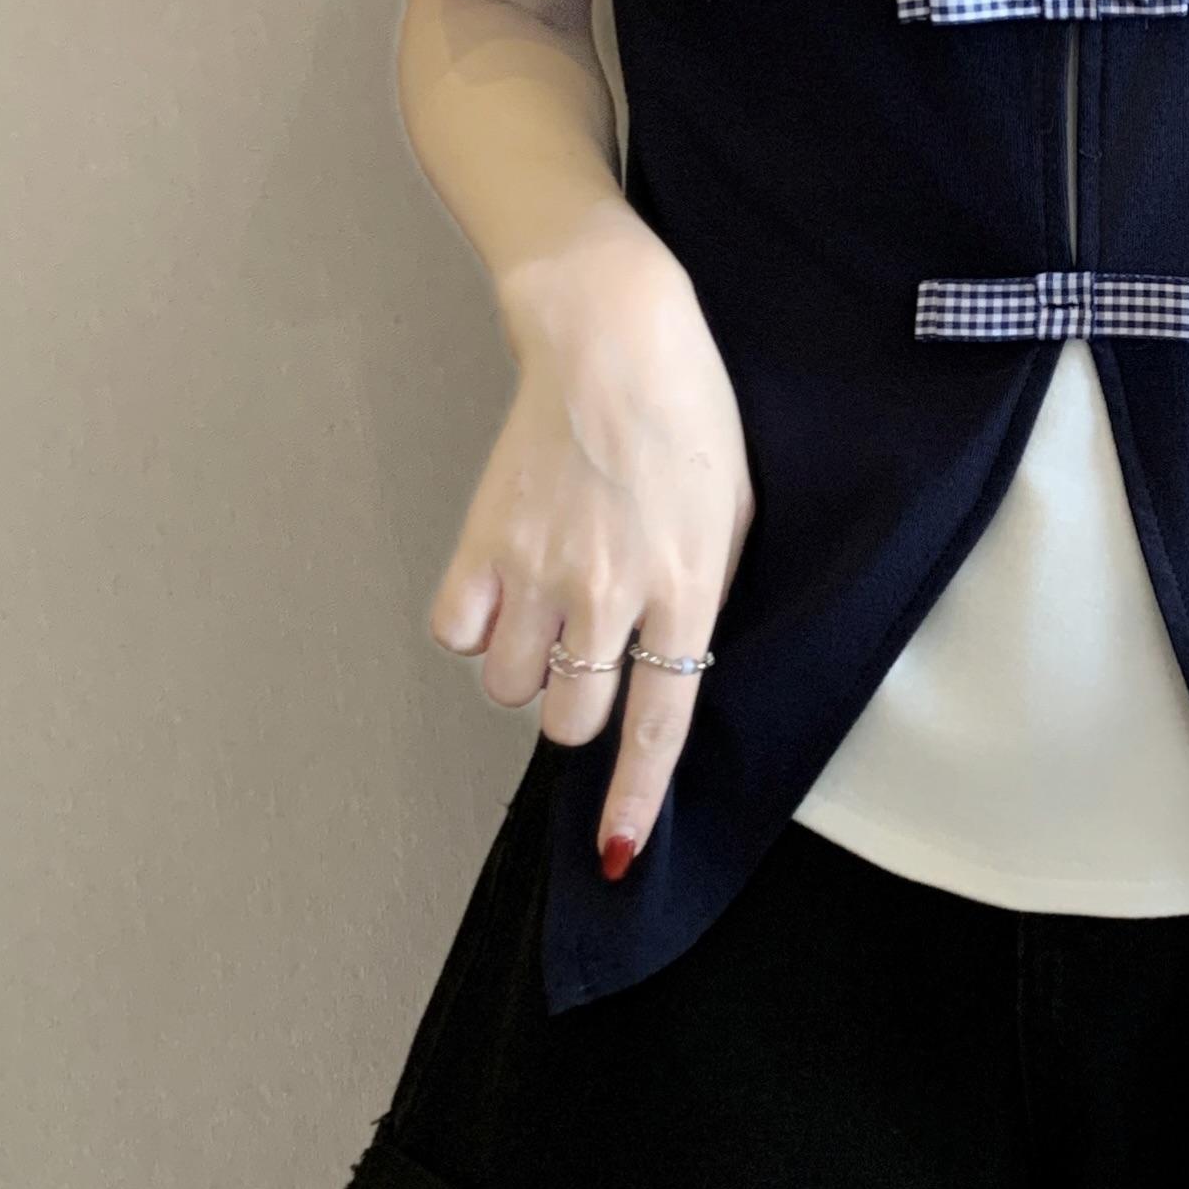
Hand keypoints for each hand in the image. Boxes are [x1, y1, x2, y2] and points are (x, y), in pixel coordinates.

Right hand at [428, 219, 753, 878]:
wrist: (614, 338)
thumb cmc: (689, 417)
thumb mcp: (731, 511)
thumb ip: (703, 593)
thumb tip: (676, 663)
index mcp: (686, 586)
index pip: (661, 720)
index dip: (633, 795)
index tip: (613, 850)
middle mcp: (611, 590)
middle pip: (571, 719)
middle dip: (578, 710)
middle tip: (588, 656)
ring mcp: (541, 567)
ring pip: (511, 687)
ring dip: (527, 670)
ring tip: (548, 610)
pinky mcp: (483, 539)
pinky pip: (457, 636)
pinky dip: (474, 631)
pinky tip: (503, 593)